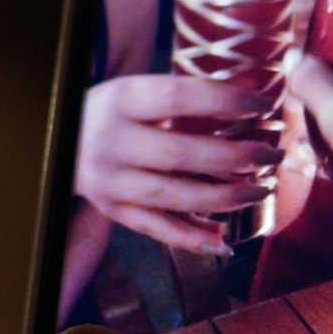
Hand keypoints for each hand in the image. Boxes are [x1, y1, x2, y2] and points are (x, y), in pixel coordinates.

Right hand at [77, 74, 281, 254]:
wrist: (59, 141)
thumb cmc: (115, 112)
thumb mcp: (137, 93)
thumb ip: (184, 100)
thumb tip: (254, 100)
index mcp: (122, 99)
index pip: (178, 97)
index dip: (225, 100)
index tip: (263, 103)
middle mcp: (113, 140)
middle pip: (180, 153)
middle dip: (235, 156)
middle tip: (273, 154)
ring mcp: (111, 180)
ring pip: (173, 195)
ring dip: (223, 197)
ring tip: (260, 190)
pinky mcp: (113, 209)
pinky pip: (157, 229)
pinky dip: (192, 238)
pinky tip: (224, 241)